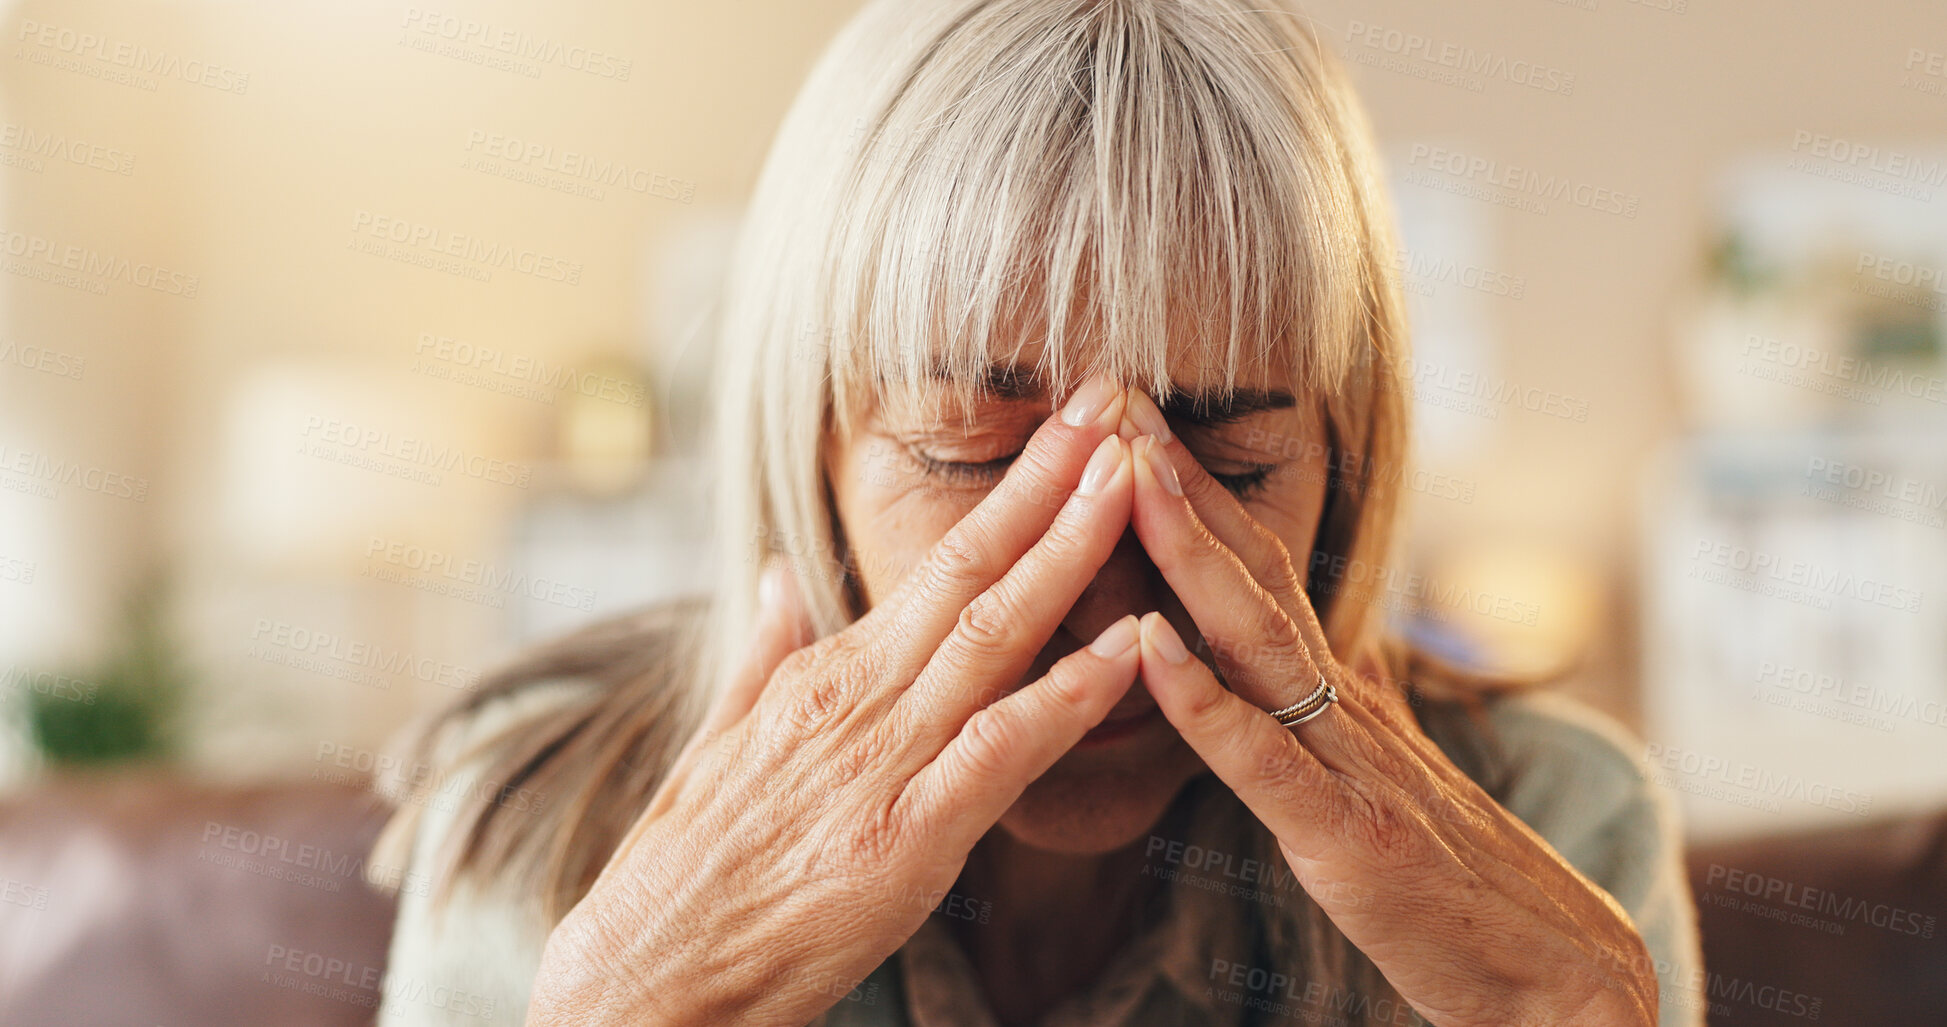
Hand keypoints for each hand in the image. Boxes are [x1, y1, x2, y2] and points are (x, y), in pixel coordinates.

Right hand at [526, 379, 1147, 1026]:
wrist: (646, 976)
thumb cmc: (686, 871)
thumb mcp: (718, 743)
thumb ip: (764, 655)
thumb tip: (780, 578)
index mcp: (824, 674)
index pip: (938, 562)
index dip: (1015, 493)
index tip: (1070, 433)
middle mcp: (857, 699)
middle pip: (971, 570)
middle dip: (1053, 484)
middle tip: (1117, 403)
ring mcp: (882, 764)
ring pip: (993, 637)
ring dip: (1070, 554)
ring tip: (1133, 480)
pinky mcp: (903, 839)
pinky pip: (999, 754)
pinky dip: (1065, 699)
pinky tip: (1124, 652)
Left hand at [1118, 395, 1657, 1026]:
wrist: (1551, 969)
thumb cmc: (1452, 875)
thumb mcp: (1380, 770)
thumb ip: (1337, 702)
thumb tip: (1307, 641)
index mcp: (1339, 690)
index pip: (1257, 569)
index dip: (1194, 491)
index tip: (1131, 420)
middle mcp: (1343, 703)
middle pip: (1252, 571)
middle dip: (1178, 482)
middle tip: (1113, 396)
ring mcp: (1349, 760)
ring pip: (1257, 635)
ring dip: (1187, 549)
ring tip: (1128, 474)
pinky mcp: (1346, 832)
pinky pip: (1263, 757)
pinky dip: (1202, 698)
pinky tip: (1146, 644)